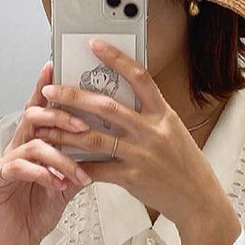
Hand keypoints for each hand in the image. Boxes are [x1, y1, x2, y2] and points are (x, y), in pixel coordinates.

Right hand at [0, 59, 93, 244]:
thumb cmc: (35, 214)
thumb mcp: (64, 188)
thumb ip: (78, 167)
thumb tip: (103, 152)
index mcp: (31, 145)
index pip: (39, 110)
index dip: (44, 88)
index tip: (55, 65)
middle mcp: (16, 148)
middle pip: (33, 117)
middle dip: (59, 117)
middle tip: (82, 126)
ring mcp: (3, 163)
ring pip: (32, 144)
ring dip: (59, 157)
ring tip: (77, 173)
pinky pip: (19, 167)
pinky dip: (41, 174)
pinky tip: (55, 184)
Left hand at [35, 39, 236, 237]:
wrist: (197, 198)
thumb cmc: (184, 163)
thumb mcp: (172, 130)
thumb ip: (148, 115)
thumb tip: (119, 96)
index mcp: (163, 114)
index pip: (139, 78)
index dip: (116, 59)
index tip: (94, 45)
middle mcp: (152, 131)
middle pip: (107, 107)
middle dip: (74, 97)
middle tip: (51, 90)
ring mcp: (141, 155)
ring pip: (95, 138)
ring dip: (66, 131)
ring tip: (46, 126)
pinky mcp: (132, 178)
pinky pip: (97, 169)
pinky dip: (77, 164)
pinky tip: (62, 159)